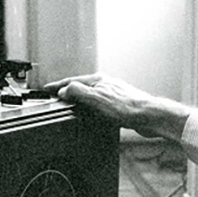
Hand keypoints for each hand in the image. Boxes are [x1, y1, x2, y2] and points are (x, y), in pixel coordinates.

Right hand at [44, 73, 190, 141]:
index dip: (58, 85)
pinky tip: (91, 113)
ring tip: (69, 103)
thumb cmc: (127, 107)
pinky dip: (89, 106)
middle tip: (56, 95)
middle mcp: (106, 84)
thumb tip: (64, 90)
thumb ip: (78, 93)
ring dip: (78, 98)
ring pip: (90, 94)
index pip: (72, 81)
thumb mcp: (96, 99)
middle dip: (67, 90)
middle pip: (81, 85)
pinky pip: (98, 103)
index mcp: (98, 80)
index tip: (48, 88)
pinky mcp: (118, 104)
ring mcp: (112, 93)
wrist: (149, 116)